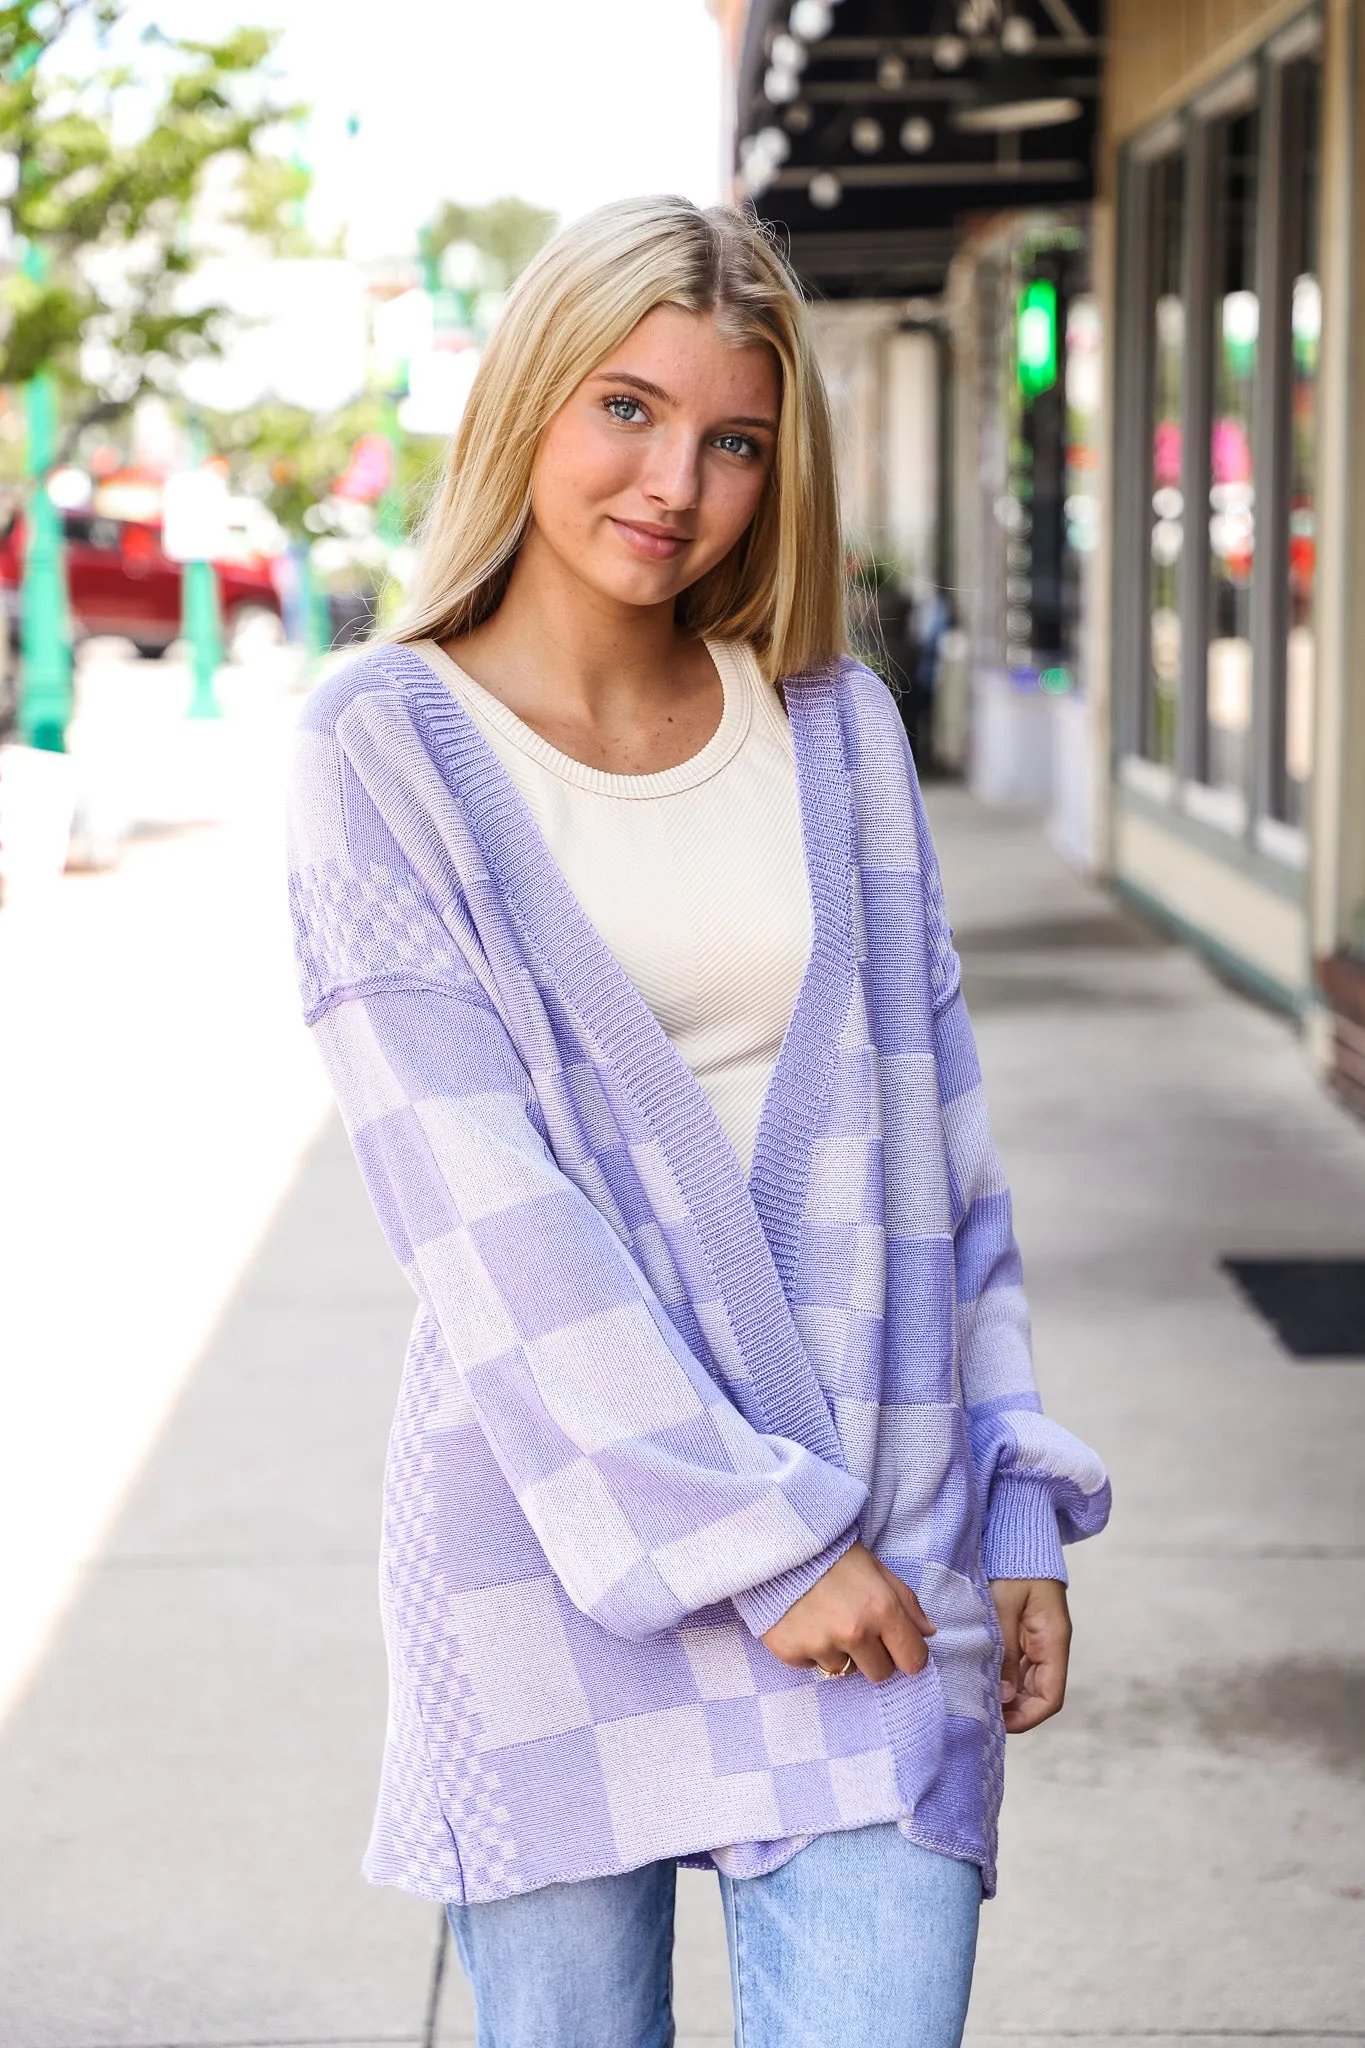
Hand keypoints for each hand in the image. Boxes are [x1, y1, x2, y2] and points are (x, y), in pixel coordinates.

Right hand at [761, 1541, 934, 1683]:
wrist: (778, 1544)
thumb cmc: (833, 1554)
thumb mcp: (877, 1568)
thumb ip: (906, 1602)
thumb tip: (928, 1633)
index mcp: (883, 1610)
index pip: (913, 1661)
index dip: (906, 1652)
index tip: (895, 1644)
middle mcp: (855, 1632)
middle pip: (880, 1673)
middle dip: (872, 1655)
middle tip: (854, 1627)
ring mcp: (822, 1645)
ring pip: (843, 1670)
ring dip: (838, 1651)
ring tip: (824, 1618)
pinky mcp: (791, 1651)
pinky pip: (811, 1665)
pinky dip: (809, 1649)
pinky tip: (803, 1622)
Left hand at [990, 1578, 1070, 1731]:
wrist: (1017, 1534)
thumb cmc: (1014, 1565)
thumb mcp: (1004, 1605)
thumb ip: (1005, 1650)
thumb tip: (1005, 1695)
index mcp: (1053, 1640)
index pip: (1051, 1697)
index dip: (1028, 1717)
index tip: (999, 1723)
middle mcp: (1049, 1646)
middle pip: (1037, 1695)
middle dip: (1013, 1710)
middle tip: (979, 1715)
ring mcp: (1036, 1641)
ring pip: (1025, 1683)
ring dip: (1005, 1695)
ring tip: (975, 1701)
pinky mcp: (1022, 1633)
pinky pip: (1015, 1666)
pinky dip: (1001, 1677)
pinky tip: (979, 1679)